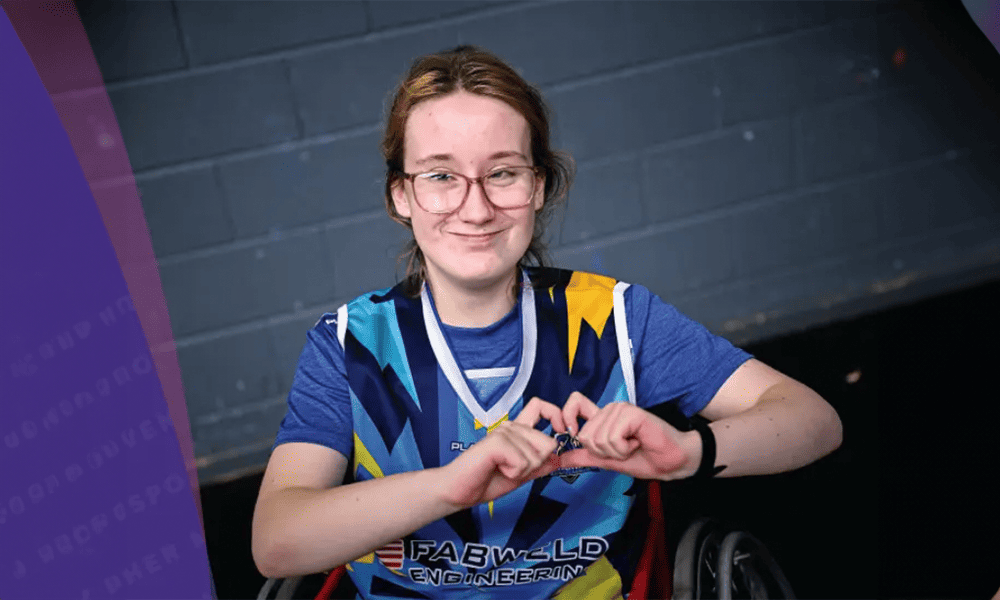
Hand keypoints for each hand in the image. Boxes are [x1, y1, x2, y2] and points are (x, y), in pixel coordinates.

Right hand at [438, 397, 567, 508]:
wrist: (459, 491)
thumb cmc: (485, 480)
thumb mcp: (522, 474)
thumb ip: (542, 465)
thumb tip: (562, 458)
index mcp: (518, 431)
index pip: (542, 407)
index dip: (558, 416)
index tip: (562, 432)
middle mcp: (511, 427)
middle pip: (548, 442)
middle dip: (537, 464)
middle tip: (513, 468)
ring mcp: (503, 431)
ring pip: (537, 455)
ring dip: (522, 472)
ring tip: (501, 469)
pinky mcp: (496, 441)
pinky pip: (523, 462)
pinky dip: (514, 473)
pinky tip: (497, 469)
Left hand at [560, 392, 695, 479]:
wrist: (671, 462)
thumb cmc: (644, 458)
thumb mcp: (608, 461)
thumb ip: (585, 457)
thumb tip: (561, 459)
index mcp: (602, 418)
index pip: (575, 404)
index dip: (568, 418)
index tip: (574, 435)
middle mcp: (609, 410)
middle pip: (584, 435)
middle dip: (604, 452)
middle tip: (624, 448)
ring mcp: (620, 409)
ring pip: (598, 439)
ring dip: (616, 452)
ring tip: (633, 445)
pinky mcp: (630, 413)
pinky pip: (612, 438)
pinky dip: (624, 449)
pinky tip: (638, 442)